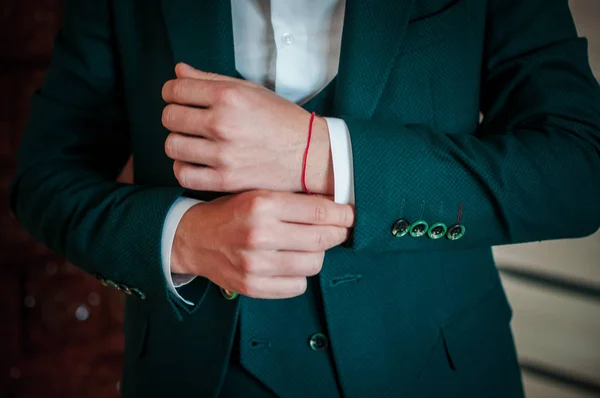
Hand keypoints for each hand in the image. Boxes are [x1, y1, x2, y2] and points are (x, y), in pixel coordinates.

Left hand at [161, 63, 333, 194]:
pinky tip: (194, 162)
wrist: (310, 154)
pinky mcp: (225, 180)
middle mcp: (222, 123)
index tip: (178, 98)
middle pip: (169, 117)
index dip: (172, 92)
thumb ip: (212, 80)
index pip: (175, 90)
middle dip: (175, 116)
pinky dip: (183, 167)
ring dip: (178, 142)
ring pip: (172, 145)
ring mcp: (222, 154)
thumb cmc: (282, 120)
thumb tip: (178, 71)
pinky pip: (183, 174)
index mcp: (228, 96)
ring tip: (192, 142)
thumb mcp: (251, 90)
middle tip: (189, 121)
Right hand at [171, 190, 353, 298]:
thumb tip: (336, 206)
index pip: (319, 210)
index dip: (342, 214)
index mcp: (262, 204)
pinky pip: (297, 285)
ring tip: (308, 246)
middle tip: (338, 230)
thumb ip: (293, 199)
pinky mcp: (252, 286)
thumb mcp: (258, 193)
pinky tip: (291, 263)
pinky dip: (300, 275)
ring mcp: (255, 264)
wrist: (193, 238)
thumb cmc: (231, 212)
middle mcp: (259, 234)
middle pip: (322, 238)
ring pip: (314, 264)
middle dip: (337, 233)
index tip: (349, 214)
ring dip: (317, 255)